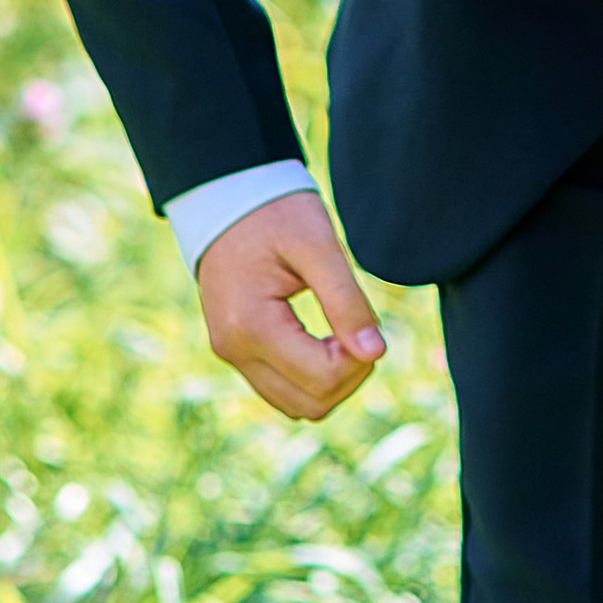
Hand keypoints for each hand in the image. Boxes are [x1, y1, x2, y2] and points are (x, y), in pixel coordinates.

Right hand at [196, 188, 387, 420]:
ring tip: (344, 332)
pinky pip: (281, 389)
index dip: (359, 359)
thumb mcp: (317, 243)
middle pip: (310, 404)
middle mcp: (234, 350)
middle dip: (349, 375)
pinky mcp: (236, 351)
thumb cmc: (275, 212)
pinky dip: (310, 377)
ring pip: (295, 405)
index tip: (367, 321)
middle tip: (360, 328)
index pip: (322, 377)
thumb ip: (346, 298)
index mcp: (251, 325)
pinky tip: (326, 339)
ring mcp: (231, 354)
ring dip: (331, 381)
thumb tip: (375, 352)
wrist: (227, 197)